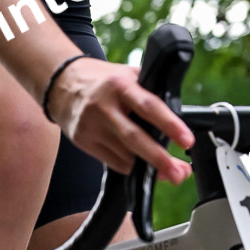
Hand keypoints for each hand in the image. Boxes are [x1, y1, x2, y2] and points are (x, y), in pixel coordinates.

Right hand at [47, 57, 193, 183]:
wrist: (62, 83)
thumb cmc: (103, 80)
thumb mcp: (127, 75)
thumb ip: (150, 92)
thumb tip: (179, 121)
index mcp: (120, 85)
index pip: (148, 106)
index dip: (170, 124)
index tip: (187, 140)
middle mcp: (104, 106)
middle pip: (134, 137)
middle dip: (159, 158)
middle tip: (179, 173)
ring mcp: (91, 125)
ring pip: (124, 154)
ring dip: (148, 167)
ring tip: (169, 172)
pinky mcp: (83, 140)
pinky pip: (112, 161)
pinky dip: (130, 165)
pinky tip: (140, 164)